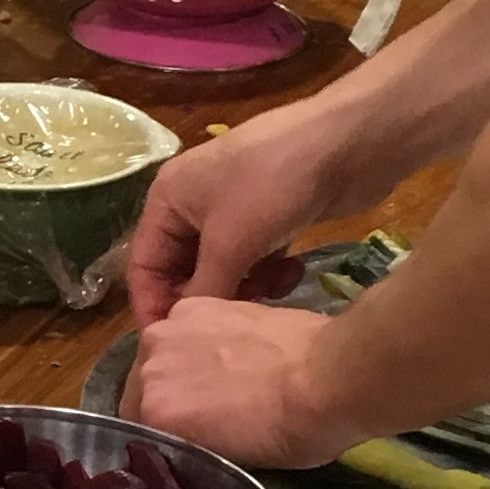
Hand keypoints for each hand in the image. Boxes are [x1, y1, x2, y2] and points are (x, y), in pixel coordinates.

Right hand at [125, 103, 355, 328]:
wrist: (346, 143)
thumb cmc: (273, 185)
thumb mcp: (229, 243)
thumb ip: (202, 290)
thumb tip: (184, 329)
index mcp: (167, 199)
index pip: (143, 264)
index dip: (153, 305)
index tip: (171, 344)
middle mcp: (193, 204)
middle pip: (184, 269)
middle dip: (207, 298)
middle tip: (231, 326)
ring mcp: (234, 210)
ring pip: (223, 268)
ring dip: (243, 289)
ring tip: (270, 292)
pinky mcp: (269, 217)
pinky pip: (255, 259)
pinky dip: (268, 272)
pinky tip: (293, 271)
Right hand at [127, 296, 360, 470]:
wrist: (328, 376)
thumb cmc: (289, 432)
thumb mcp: (233, 458)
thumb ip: (194, 442)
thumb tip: (192, 435)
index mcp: (153, 413)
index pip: (141, 427)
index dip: (166, 433)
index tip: (190, 437)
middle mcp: (150, 368)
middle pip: (147, 385)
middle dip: (171, 394)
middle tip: (210, 406)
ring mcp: (173, 329)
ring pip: (165, 351)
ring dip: (183, 361)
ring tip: (223, 371)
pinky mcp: (200, 303)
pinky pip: (187, 325)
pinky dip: (201, 336)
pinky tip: (234, 345)